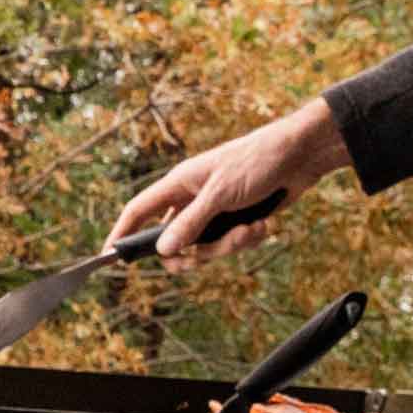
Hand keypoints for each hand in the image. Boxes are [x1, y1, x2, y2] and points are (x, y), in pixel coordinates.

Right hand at [107, 97, 351, 271]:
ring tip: (250, 230)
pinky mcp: (235, 220)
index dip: (122, 233)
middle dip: (191, 254)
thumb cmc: (259, 160)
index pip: (139, 211)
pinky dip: (246, 240)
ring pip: (203, 248)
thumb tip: (163, 251)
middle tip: (202, 258)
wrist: (303, 154)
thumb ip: (190, 223)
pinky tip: (264, 225)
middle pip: (172, 242)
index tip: (109, 256)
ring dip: (227, 247)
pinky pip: (229, 245)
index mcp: (179, 185)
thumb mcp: (221, 193)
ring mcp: (214, 212)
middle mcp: (192, 200)